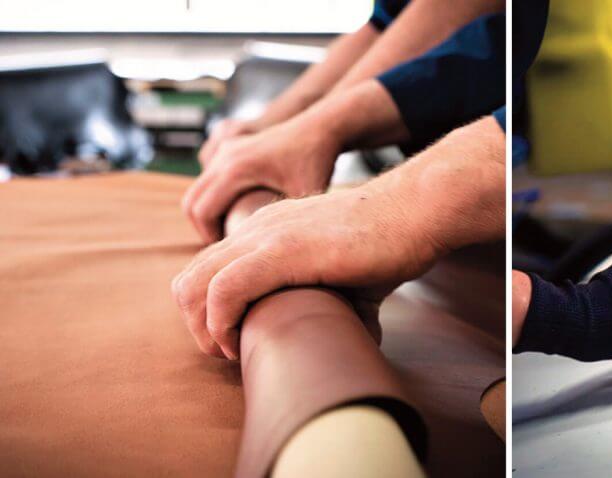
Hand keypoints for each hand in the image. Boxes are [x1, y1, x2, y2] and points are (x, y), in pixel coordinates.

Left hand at [171, 182, 444, 359]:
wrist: (415, 212)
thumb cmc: (392, 242)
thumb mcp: (350, 274)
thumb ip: (341, 300)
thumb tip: (357, 335)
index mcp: (268, 231)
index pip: (209, 270)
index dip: (210, 312)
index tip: (236, 340)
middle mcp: (257, 229)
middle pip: (190, 278)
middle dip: (197, 326)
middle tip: (226, 352)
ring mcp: (266, 237)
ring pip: (196, 284)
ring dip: (204, 329)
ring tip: (230, 351)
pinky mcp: (282, 251)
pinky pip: (225, 289)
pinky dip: (221, 323)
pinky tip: (241, 341)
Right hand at [182, 117, 340, 242]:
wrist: (321, 127)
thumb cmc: (317, 161)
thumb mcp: (303, 196)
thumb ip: (288, 226)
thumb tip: (279, 264)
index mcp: (236, 169)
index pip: (202, 212)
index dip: (210, 239)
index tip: (229, 257)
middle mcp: (224, 156)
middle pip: (191, 201)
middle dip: (204, 229)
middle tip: (226, 251)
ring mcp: (225, 148)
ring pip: (197, 189)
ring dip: (207, 213)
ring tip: (233, 233)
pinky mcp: (230, 145)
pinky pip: (209, 177)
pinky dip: (213, 196)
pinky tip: (239, 210)